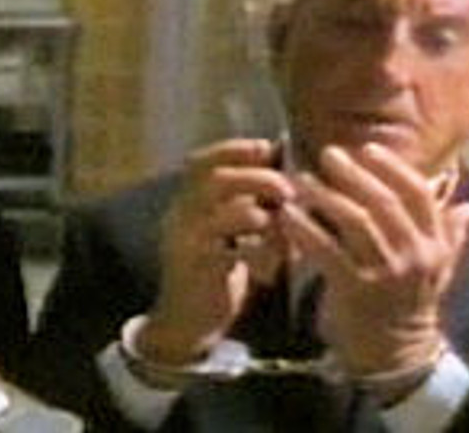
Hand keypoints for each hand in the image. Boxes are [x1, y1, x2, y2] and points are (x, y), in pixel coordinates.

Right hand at [139, 138, 295, 364]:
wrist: (186, 321)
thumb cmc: (216, 268)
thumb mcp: (227, 228)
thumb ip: (244, 199)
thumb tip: (277, 162)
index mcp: (186, 200)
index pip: (202, 161)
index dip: (235, 149)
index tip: (267, 147)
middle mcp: (180, 214)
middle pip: (216, 180)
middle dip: (258, 178)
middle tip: (288, 191)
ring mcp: (185, 241)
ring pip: (226, 213)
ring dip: (264, 219)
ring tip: (283, 238)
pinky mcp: (197, 269)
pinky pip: (233, 252)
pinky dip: (260, 255)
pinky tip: (272, 269)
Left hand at [280, 142, 468, 376]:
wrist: (395, 356)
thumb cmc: (411, 303)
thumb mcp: (438, 269)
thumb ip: (451, 234)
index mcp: (434, 246)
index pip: (419, 195)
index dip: (393, 168)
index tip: (368, 148)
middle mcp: (413, 256)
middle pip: (384, 203)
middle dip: (354, 174)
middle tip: (328, 154)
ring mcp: (384, 274)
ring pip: (354, 222)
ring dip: (325, 196)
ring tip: (302, 180)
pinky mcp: (354, 289)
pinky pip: (326, 250)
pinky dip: (304, 229)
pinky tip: (287, 215)